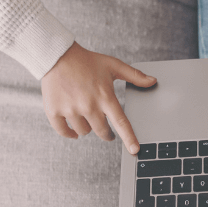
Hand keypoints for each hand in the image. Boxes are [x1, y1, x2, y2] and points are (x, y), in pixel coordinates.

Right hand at [40, 42, 156, 152]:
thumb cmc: (87, 61)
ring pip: (83, 132)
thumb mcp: (113, 65)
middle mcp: (88, 105)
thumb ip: (134, 76)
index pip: (121, 123)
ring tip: (85, 115)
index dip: (129, 138)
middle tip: (107, 131)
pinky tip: (73, 129)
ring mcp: (70, 109)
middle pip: (102, 132)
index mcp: (105, 96)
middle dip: (106, 134)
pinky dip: (69, 133)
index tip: (135, 150)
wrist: (57, 56)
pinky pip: (64, 132)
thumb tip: (153, 81)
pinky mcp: (54, 111)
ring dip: (87, 128)